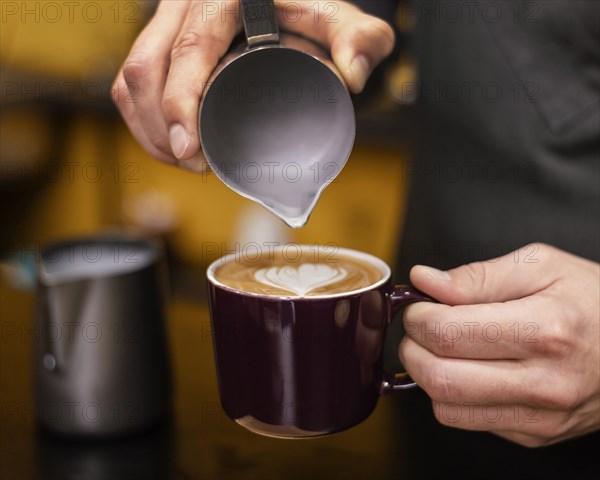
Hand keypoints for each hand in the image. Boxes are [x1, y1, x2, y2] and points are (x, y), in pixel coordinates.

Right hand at [112, 1, 393, 170]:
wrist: (285, 3)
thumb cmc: (311, 12)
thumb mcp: (339, 22)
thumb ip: (360, 40)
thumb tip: (353, 75)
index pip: (188, 49)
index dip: (179, 105)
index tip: (192, 151)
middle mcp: (187, 3)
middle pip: (146, 67)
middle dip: (161, 129)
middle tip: (195, 166)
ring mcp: (168, 20)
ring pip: (130, 77)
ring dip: (147, 128)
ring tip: (184, 161)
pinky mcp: (160, 39)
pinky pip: (131, 80)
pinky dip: (140, 118)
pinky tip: (164, 144)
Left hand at [399, 243, 599, 446]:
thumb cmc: (593, 299)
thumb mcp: (542, 266)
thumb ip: (477, 276)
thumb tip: (423, 281)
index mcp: (546, 330)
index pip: (448, 334)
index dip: (417, 317)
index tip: (419, 305)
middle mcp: (545, 382)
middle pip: (439, 378)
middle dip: (412, 348)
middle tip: (420, 326)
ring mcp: (541, 417)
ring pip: (446, 407)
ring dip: (426, 375)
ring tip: (442, 347)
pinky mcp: (536, 436)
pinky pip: (467, 421)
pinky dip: (453, 394)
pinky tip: (470, 368)